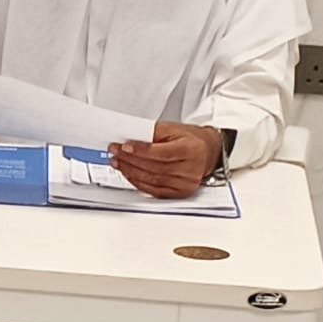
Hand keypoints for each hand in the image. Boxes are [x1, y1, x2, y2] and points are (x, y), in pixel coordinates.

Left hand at [107, 122, 222, 199]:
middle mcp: (190, 169)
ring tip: (117, 162)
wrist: (208, 151)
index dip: (140, 151)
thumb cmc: (191, 139)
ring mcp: (185, 184)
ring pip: (152, 180)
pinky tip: (128, 174)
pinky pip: (154, 191)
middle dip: (130, 160)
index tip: (124, 146)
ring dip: (130, 171)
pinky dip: (138, 183)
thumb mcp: (173, 128)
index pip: (161, 153)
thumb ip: (152, 133)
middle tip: (114, 152)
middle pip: (154, 167)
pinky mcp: (180, 193)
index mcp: (190, 150)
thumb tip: (130, 138)